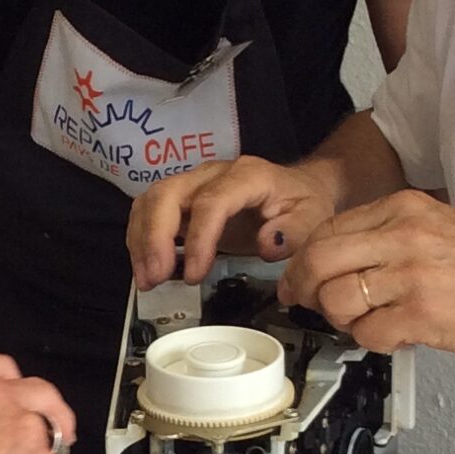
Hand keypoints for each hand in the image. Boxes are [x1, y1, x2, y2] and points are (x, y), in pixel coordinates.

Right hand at [128, 153, 341, 288]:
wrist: (296, 187)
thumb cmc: (302, 203)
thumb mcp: (313, 218)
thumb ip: (294, 232)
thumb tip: (266, 244)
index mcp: (246, 176)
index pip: (211, 202)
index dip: (198, 239)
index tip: (194, 275)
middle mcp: (211, 174)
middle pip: (167, 195)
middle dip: (154, 238)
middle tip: (155, 278)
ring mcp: (192, 183)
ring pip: (150, 201)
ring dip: (141, 241)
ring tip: (147, 279)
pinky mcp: (181, 198)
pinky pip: (149, 212)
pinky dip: (141, 241)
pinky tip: (148, 269)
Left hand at [281, 192, 454, 356]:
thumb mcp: (434, 227)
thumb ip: (383, 236)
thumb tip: (329, 260)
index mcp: (402, 208)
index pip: (327, 230)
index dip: (304, 261)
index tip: (300, 280)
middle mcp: (403, 235)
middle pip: (319, 260)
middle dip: (305, 288)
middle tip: (309, 305)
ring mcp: (410, 275)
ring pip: (336, 298)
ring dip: (341, 319)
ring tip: (366, 321)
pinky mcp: (420, 313)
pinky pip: (367, 332)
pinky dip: (372, 340)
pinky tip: (394, 334)